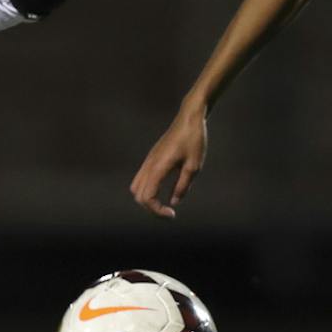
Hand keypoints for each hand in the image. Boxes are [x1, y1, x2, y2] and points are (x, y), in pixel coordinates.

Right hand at [130, 103, 207, 217]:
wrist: (190, 118)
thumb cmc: (194, 140)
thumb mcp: (194, 166)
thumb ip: (182, 186)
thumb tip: (173, 202)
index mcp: (158, 167)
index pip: (147, 197)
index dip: (157, 210)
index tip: (173, 213)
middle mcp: (149, 165)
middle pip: (138, 195)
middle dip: (151, 208)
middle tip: (169, 212)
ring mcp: (148, 161)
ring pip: (136, 187)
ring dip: (147, 199)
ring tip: (163, 203)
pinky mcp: (151, 158)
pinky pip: (141, 179)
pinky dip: (147, 190)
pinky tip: (163, 191)